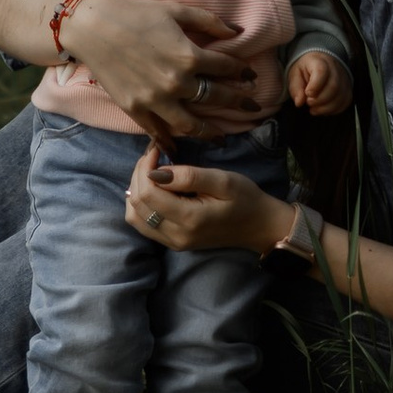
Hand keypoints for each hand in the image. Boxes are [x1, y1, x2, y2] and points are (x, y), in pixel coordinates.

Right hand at [55, 0, 264, 139]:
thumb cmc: (135, 13)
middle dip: (238, 102)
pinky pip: (158, 132)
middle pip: (215, 98)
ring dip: (211, 132)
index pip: (226, 68)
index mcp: (188, 56)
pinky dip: (171, 143)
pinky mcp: (135, 110)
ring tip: (222, 137)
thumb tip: (237, 30)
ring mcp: (155, 101)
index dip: (242, 72)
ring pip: (191, 125)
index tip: (251, 77)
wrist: (93, 26)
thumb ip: (208, 21)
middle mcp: (176, 83)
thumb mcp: (175, 10)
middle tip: (252, 106)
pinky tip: (180, 149)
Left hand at [124, 143, 291, 255]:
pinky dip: (141, 204)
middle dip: (139, 175)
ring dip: (137, 189)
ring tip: (152, 170)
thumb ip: (189, 176)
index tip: (157, 149)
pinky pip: (143, 224)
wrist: (257, 226)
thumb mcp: (222, 180)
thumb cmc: (244, 198)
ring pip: (134, 216)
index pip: (147, 194)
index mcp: (188, 219)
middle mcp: (175, 236)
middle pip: (136, 205)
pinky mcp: (172, 243)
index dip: (145, 168)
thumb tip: (156, 172)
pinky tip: (154, 188)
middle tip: (153, 156)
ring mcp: (172, 242)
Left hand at [288, 48, 351, 115]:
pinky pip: (345, 103)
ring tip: (314, 107)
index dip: (315, 85)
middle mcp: (335, 69)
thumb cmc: (307, 69)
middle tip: (309, 102)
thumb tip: (299, 102)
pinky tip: (323, 109)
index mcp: (319, 61)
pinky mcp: (348, 90)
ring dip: (325, 108)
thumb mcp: (295, 74)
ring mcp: (343, 80)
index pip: (321, 71)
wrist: (321, 63)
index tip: (307, 93)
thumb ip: (296, 87)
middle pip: (333, 86)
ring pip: (340, 97)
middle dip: (319, 100)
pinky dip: (333, 110)